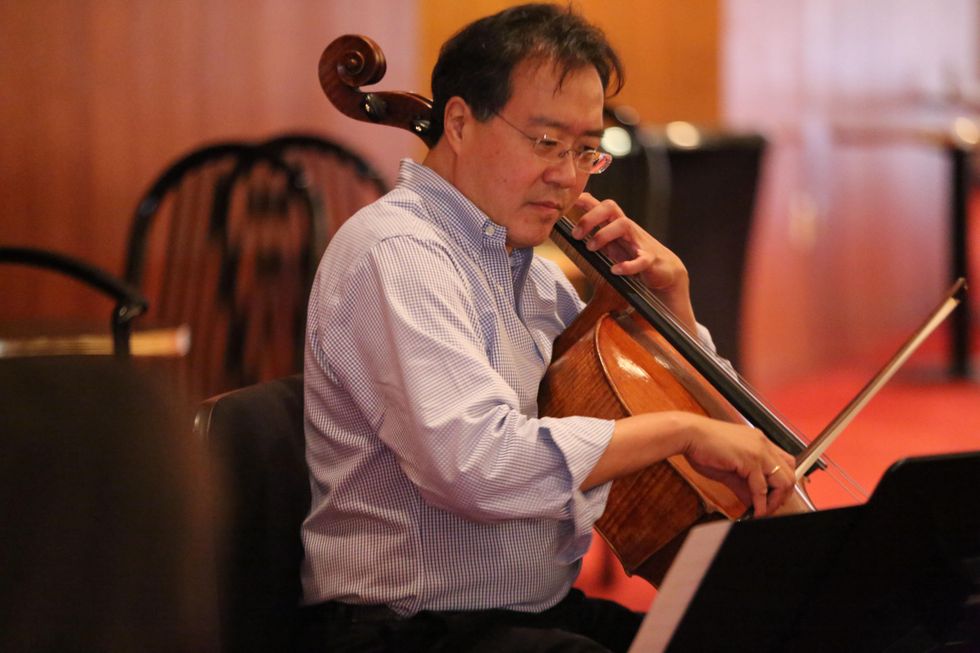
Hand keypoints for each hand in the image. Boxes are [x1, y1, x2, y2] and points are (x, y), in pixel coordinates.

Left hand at [569, 192, 696, 332]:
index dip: (585, 201)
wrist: (665, 270)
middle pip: (610, 208)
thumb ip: (597, 233)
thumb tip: (574, 228)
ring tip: (591, 248)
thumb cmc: (634, 254)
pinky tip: (615, 270)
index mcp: (616, 224)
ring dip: (604, 235)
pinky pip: (641, 259)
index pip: (601, 205)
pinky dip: (627, 265)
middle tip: (576, 235)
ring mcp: (639, 242)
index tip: (567, 202)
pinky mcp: (650, 260)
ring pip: (624, 225)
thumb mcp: (613, 243)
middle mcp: (627, 229)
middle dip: (590, 217)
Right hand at [681, 415, 797, 516]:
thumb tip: (753, 500)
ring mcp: (758, 451)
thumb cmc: (702, 446)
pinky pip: (762, 487)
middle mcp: (763, 444)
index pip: (785, 462)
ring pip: (783, 481)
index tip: (774, 497)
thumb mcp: (728, 467)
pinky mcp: (750, 460)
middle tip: (771, 507)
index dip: (782, 483)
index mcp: (759, 441)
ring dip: (775, 501)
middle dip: (783, 495)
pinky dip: (761, 503)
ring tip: (764, 511)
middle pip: (790, 473)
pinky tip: (756, 511)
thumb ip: (743, 483)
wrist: (688, 434)